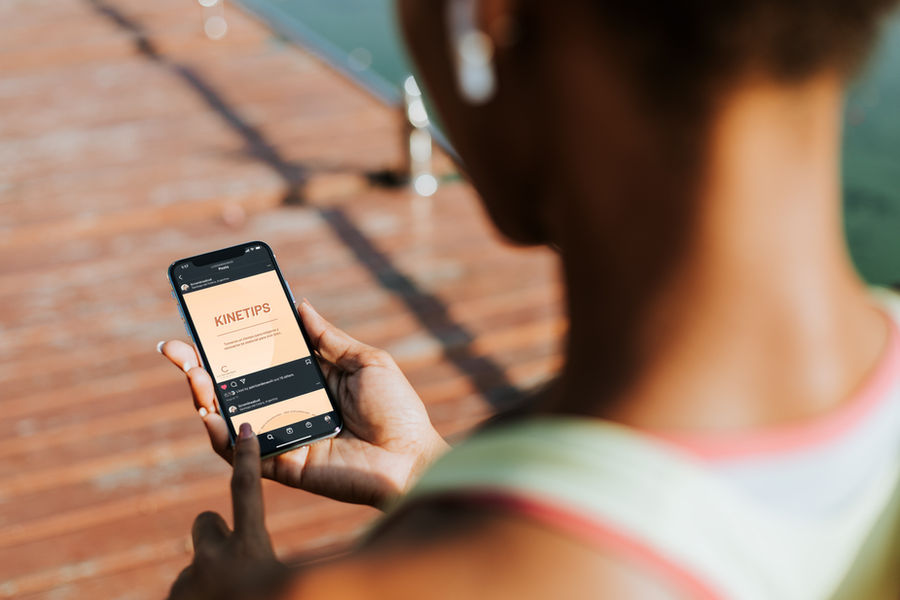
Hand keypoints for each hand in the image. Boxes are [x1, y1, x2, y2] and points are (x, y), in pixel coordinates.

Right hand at [160, 300, 448, 507]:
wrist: (413, 457)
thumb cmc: (398, 410)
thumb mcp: (366, 361)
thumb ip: (329, 337)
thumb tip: (299, 304)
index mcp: (306, 382)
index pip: (257, 360)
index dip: (229, 343)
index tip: (203, 320)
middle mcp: (287, 409)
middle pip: (233, 388)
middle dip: (198, 368)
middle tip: (175, 347)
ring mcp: (282, 438)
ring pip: (228, 420)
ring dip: (203, 397)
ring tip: (191, 373)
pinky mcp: (283, 467)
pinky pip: (243, 454)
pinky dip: (222, 436)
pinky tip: (211, 414)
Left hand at [169, 423, 288, 599]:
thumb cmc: (288, 597)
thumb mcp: (295, 582)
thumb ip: (304, 568)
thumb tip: (349, 556)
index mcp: (250, 550)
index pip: (247, 491)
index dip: (248, 458)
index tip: (246, 429)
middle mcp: (213, 559)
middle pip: (204, 522)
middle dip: (213, 533)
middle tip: (229, 559)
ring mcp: (188, 581)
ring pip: (193, 566)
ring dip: (206, 580)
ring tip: (225, 597)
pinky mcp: (172, 598)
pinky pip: (183, 592)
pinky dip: (196, 599)